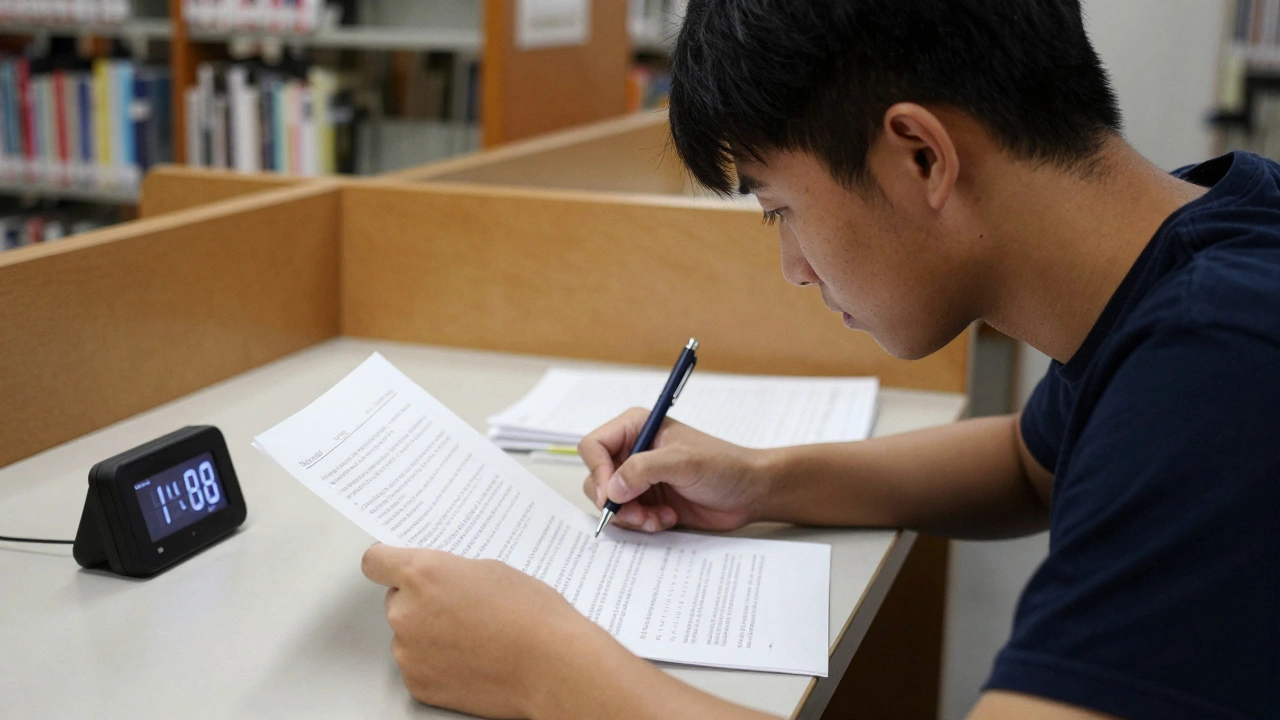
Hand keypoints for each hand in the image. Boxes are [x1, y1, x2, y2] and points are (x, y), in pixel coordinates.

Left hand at [361, 545, 608, 717]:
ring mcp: (409, 653)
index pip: (376, 562)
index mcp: (423, 574)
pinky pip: (418, 665)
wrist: (551, 666)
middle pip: (396, 600)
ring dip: (429, 633)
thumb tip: (439, 583)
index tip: (395, 567)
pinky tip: (471, 659)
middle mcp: (406, 612)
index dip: (388, 563)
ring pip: (408, 634)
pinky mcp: (418, 684)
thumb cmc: (531, 616)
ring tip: (473, 637)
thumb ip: (451, 573)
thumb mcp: (491, 570)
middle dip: (421, 601)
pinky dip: (437, 663)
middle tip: (459, 606)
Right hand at [579, 408, 772, 532]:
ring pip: (610, 502)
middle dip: (614, 501)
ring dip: (630, 516)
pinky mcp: (648, 500)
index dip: (598, 472)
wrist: (750, 492)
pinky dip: (643, 523)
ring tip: (658, 518)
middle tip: (638, 514)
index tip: (612, 496)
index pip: (594, 446)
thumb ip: (644, 470)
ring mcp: (639, 477)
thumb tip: (612, 489)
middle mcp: (633, 450)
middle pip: (596, 478)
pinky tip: (667, 518)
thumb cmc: (724, 466)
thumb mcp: (683, 462)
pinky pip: (627, 517)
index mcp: (636, 427)